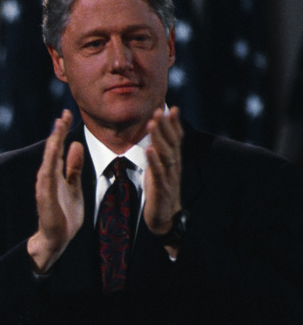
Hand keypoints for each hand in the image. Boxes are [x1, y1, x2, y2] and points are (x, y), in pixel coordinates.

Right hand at [27, 110, 84, 272]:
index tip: (67, 113)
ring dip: (53, 143)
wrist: (57, 237)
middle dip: (57, 132)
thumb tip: (76, 144)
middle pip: (52, 149)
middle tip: (64, 114)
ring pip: (49, 160)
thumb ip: (74, 167)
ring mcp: (45, 186)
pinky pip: (48, 176)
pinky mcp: (46, 196)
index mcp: (54, 173)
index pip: (58, 147)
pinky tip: (54, 151)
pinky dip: (50, 162)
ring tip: (58, 127)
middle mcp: (47, 176)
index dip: (61, 130)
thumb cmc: (65, 214)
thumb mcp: (74, 185)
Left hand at [143, 107, 183, 255]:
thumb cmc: (161, 189)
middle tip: (158, 110)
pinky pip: (158, 172)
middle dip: (165, 126)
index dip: (174, 124)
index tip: (171, 107)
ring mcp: (168, 177)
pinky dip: (154, 160)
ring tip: (152, 123)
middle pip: (171, 143)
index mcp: (173, 161)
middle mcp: (174, 167)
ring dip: (159, 138)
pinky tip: (149, 149)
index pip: (176, 139)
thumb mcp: (162, 167)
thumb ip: (163, 150)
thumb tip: (160, 132)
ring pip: (165, 154)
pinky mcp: (161, 188)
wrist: (164, 216)